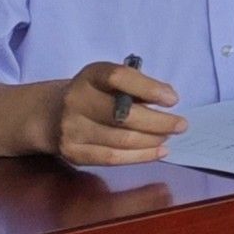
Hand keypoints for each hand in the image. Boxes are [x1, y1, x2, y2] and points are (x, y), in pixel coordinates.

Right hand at [51, 61, 181, 165]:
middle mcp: (76, 101)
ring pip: (121, 139)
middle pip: (124, 115)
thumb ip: (138, 85)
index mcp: (90, 75)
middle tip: (181, 125)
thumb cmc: (96, 93)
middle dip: (159, 122)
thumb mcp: (112, 80)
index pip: (120, 78)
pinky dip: (141, 156)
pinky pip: (112, 158)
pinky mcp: (72, 152)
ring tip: (169, 136)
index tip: (173, 99)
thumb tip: (168, 98)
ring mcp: (71, 129)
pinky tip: (159, 152)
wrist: (52, 114)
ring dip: (152, 140)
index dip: (149, 88)